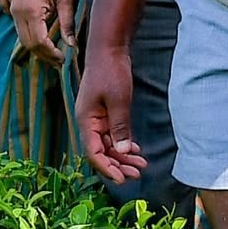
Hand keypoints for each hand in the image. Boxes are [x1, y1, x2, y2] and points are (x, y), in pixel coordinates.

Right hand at [10, 0, 74, 65]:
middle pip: (29, 45)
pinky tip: (44, 43)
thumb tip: (71, 44)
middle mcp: (18, 13)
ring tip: (53, 56)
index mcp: (32, 11)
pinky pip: (20, 31)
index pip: (39, 42)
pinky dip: (31, 40)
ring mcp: (13, 11)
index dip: (51, 54)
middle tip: (59, 62)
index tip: (64, 58)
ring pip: (23, 40)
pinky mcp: (13, 8)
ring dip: (37, 50)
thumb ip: (67, 22)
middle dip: (44, 56)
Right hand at [74, 48, 145, 184]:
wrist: (109, 49)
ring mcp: (97, 117)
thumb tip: (121, 152)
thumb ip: (120, 127)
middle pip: (101, 151)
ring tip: (141, 164)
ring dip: (122, 155)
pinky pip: (112, 134)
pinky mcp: (105, 112)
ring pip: (108, 144)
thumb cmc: (111, 71)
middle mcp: (89, 122)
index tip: (122, 179)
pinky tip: (135, 149)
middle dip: (118, 165)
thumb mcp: (118, 101)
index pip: (93, 153)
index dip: (107, 168)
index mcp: (86, 120)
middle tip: (137, 174)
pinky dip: (123, 143)